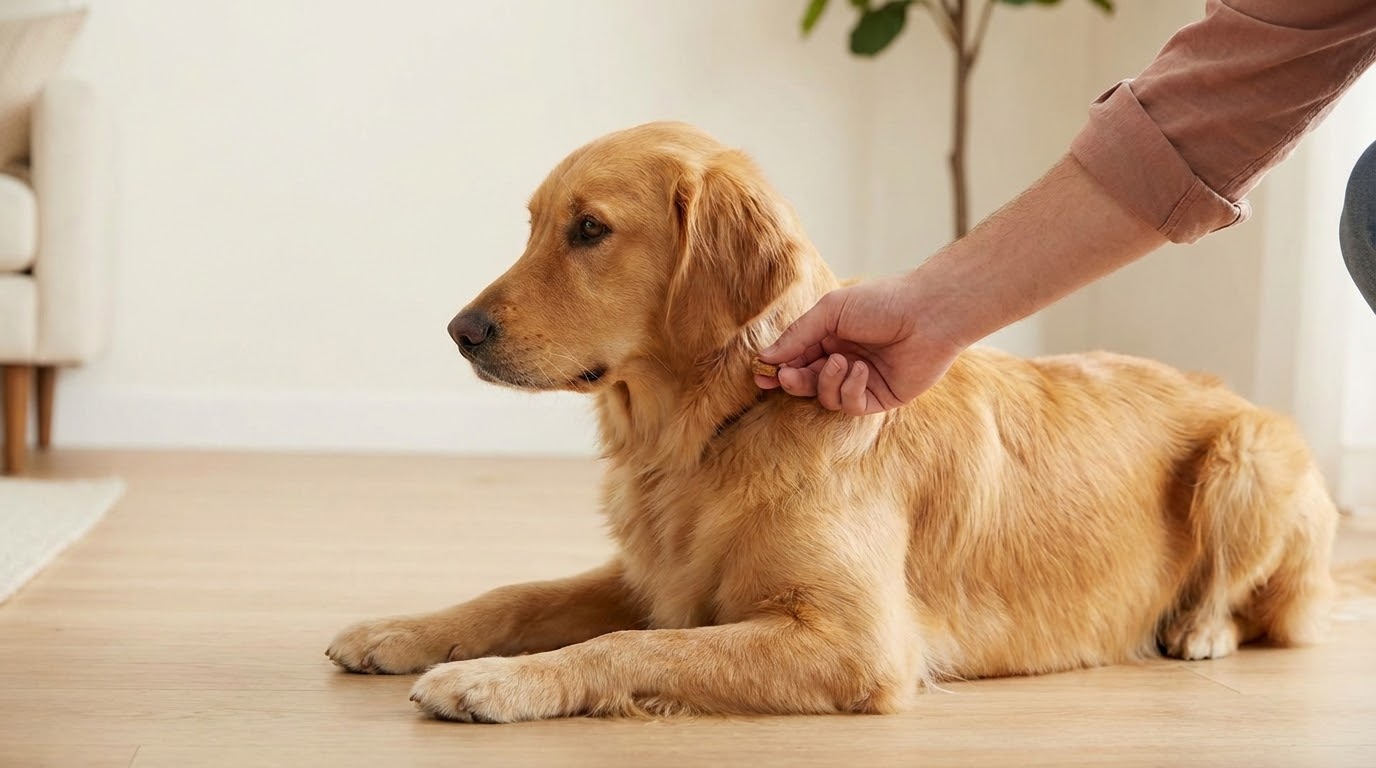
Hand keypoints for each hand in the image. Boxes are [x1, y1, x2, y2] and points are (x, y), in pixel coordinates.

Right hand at [755, 273, 964, 414]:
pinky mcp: (881, 398)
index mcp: (831, 337)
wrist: (928, 314)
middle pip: (807, 382)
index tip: (761, 374)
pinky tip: (862, 370)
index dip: (778, 368)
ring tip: (841, 361)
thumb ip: (798, 335)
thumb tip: (766, 358)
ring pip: (826, 397)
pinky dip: (850, 389)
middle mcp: (844, 360)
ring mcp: (862, 381)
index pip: (796, 358)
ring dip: (827, 382)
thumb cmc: (881, 302)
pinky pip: (851, 405)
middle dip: (794, 381)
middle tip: (787, 378)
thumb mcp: (830, 311)